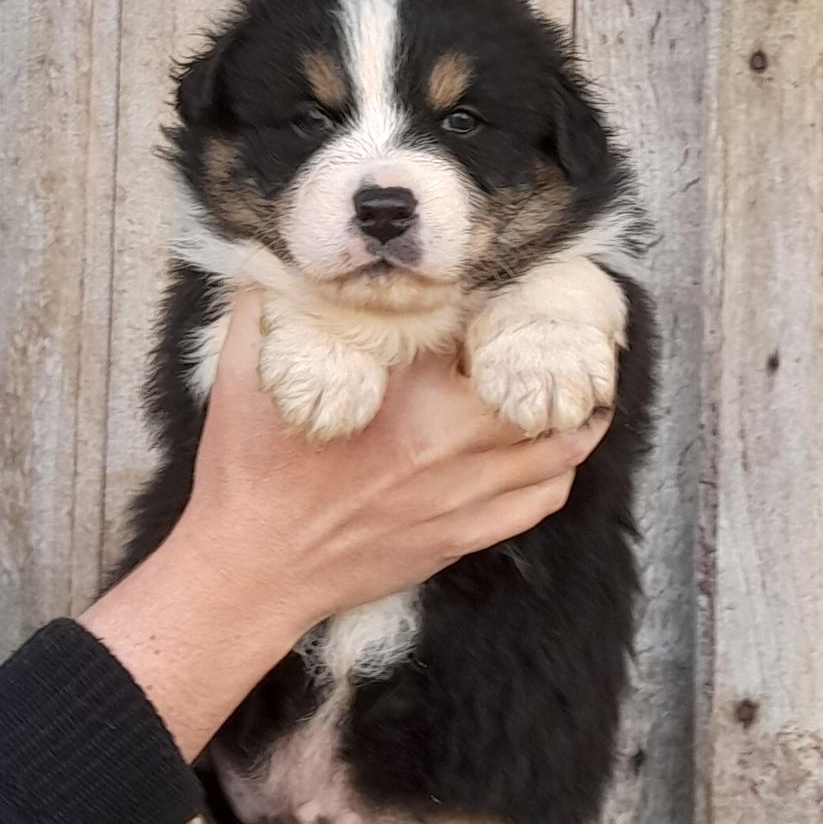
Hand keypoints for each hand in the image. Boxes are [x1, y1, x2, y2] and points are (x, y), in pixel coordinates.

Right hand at [81, 289, 609, 760]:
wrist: (250, 570)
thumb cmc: (248, 471)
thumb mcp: (241, 371)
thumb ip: (268, 303)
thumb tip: (281, 253)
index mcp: (404, 390)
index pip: (476, 325)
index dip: (498, 297)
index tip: (504, 279)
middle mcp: (449, 440)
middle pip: (538, 385)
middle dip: (555, 353)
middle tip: (558, 326)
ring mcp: (463, 494)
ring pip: (556, 448)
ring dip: (578, 412)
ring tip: (581, 383)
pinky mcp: (463, 536)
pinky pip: (540, 501)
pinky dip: (560, 470)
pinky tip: (557, 448)